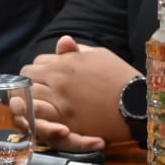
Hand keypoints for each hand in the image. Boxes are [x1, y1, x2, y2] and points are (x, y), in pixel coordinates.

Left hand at [19, 35, 137, 150]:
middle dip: (31, 82)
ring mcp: (59, 103)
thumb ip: (77, 50)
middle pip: (28, 78)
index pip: (36, 62)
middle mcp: (58, 81)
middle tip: (40, 90)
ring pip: (29, 98)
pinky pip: (39, 119)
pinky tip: (41, 118)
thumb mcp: (100, 55)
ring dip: (30, 99)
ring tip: (38, 104)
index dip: (40, 70)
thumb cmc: (121, 77)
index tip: (46, 77)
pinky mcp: (65, 122)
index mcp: (64, 63)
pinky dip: (36, 117)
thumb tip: (63, 41)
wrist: (137, 104)